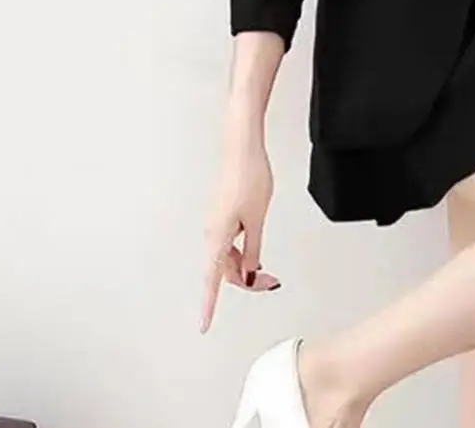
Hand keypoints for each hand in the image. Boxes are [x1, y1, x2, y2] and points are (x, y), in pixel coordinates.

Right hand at [199, 126, 278, 332]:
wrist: (242, 149)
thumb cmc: (249, 178)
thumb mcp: (257, 219)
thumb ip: (252, 249)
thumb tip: (248, 272)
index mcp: (218, 236)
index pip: (212, 279)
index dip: (209, 304)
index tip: (204, 324)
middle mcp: (212, 232)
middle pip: (224, 269)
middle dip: (246, 280)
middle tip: (271, 281)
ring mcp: (216, 223)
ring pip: (228, 256)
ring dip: (245, 265)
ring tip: (267, 268)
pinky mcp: (222, 214)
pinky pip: (229, 242)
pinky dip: (242, 250)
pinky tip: (255, 251)